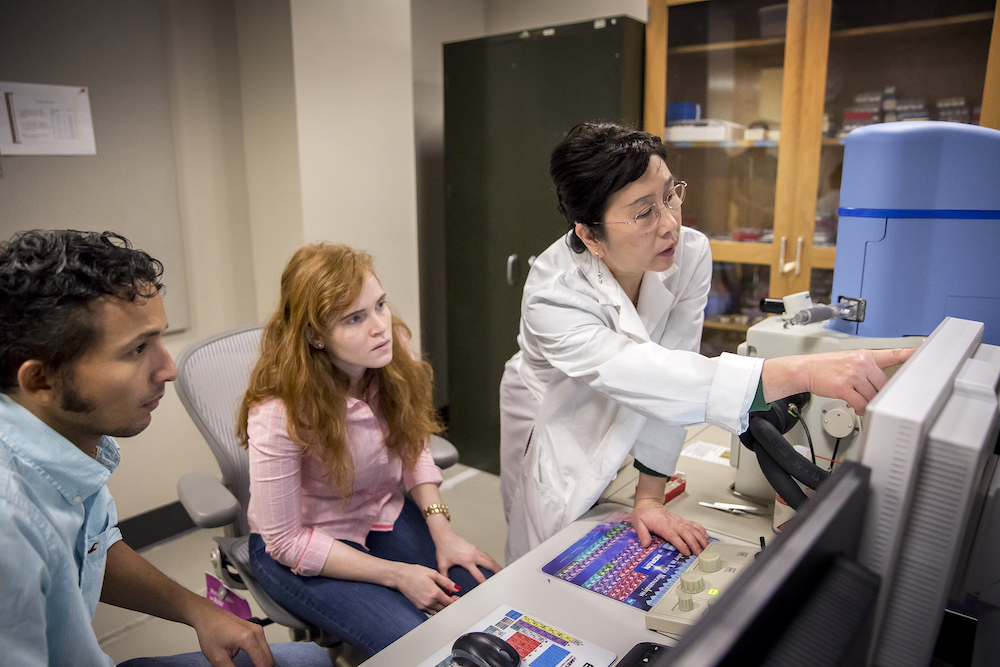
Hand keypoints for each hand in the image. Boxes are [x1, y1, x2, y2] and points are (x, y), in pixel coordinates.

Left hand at [189, 599, 273, 666]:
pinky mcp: (257, 630)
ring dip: (263, 664)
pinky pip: (265, 648)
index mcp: (248, 638)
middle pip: (269, 659)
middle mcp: (256, 632)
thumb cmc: (211, 633)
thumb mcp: (218, 658)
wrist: (209, 617)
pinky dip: (261, 657)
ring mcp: (258, 630)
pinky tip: (254, 662)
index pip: (263, 663)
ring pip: (268, 654)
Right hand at [392, 563, 458, 614]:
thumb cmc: (415, 573)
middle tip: (453, 597)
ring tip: (445, 599)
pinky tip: (437, 602)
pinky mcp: (419, 607)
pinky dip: (437, 609)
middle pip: (445, 609)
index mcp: (434, 593)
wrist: (400, 577)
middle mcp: (429, 602)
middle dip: (451, 604)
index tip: (457, 596)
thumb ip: (446, 582)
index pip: (449, 602)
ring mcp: (423, 606)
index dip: (456, 601)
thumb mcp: (433, 573)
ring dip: (444, 608)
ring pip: (438, 612)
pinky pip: (431, 612)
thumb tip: (456, 588)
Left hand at [431, 529, 500, 583]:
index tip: (488, 587)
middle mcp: (473, 555)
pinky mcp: (475, 547)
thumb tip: (448, 590)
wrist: (444, 536)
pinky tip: (492, 563)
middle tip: (502, 578)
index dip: (484, 582)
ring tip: (500, 571)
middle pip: (489, 564)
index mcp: (467, 561)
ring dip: (496, 565)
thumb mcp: (442, 565)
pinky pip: (486, 554)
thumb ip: (445, 579)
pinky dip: (491, 560)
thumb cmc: (443, 549)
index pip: (478, 574)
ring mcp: (475, 550)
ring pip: (489, 558)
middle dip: (496, 571)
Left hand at [631, 498, 708, 556]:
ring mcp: (678, 521)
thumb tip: (646, 544)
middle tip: (700, 553)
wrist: (648, 503)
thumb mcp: (638, 523)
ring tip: (706, 546)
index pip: (674, 536)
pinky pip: (693, 524)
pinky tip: (705, 536)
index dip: (681, 544)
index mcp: (663, 525)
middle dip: (695, 543)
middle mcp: (673, 523)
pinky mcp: (681, 520)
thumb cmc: (644, 513)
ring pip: (692, 529)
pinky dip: (700, 530)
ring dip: (700, 538)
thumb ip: (642, 533)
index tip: (687, 552)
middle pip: (686, 533)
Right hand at [763, 347, 914, 414]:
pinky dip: (861, 409)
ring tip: (859, 402)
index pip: (892, 354)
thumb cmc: (826, 367)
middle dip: (879, 394)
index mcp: (865, 355)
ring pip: (873, 396)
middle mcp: (861, 362)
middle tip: (872, 397)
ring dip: (868, 403)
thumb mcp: (848, 361)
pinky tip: (857, 408)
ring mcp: (853, 374)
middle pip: (883, 384)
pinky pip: (861, 403)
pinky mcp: (844, 386)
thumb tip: (881, 388)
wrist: (805, 369)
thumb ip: (867, 371)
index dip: (909, 354)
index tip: (923, 352)